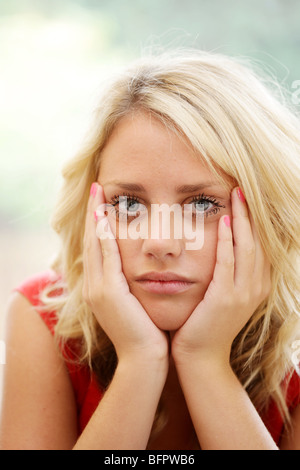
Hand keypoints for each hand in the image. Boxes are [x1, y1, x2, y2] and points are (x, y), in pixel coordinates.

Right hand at [82, 183, 168, 364]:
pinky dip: (105, 237)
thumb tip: (140, 268)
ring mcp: (98, 290)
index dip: (97, 224)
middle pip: (91, 241)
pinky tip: (107, 218)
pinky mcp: (108, 293)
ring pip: (95, 245)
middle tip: (96, 188)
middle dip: (92, 214)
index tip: (102, 202)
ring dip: (96, 218)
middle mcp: (94, 286)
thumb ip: (131, 285)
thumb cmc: (145, 332)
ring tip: (98, 194)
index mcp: (100, 288)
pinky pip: (106, 258)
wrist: (144, 359)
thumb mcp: (135, 304)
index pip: (97, 248)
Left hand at [172, 187, 270, 364]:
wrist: (199, 356)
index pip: (260, 245)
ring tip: (236, 195)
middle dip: (250, 213)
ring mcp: (243, 294)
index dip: (254, 220)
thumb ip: (227, 272)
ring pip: (247, 247)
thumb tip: (223, 247)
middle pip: (257, 241)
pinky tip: (222, 220)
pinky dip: (227, 239)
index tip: (245, 198)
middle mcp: (256, 287)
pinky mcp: (225, 298)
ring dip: (241, 219)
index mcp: (256, 285)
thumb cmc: (205, 323)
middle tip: (243, 188)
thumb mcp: (223, 295)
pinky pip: (228, 262)